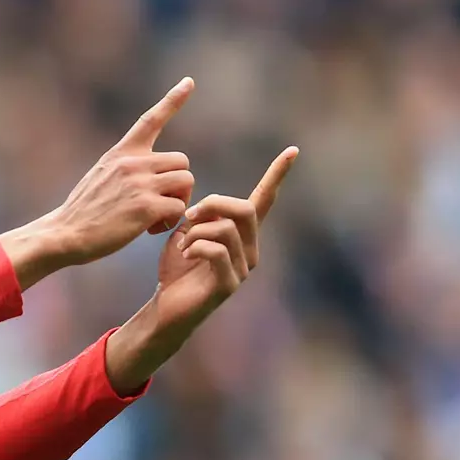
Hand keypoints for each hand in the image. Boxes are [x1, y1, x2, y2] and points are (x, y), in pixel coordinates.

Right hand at [5, 79, 195, 283]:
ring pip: (186, 181)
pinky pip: (179, 207)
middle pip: (182, 161)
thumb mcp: (100, 176)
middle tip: (163, 203)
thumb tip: (150, 173)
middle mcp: (132, 162)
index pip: (151, 119)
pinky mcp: (146, 207)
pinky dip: (171, 221)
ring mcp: (140, 183)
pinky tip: (151, 230)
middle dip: (179, 184)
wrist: (64, 233)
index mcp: (121, 153)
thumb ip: (125, 168)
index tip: (189, 81)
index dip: (173, 99)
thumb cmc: (83, 212)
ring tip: (158, 218)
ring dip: (179, 201)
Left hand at [153, 146, 298, 332]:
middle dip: (213, 204)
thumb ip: (200, 216)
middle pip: (244, 209)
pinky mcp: (229, 284)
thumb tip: (204, 207)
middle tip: (188, 215)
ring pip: (227, 228)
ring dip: (197, 230)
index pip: (264, 200)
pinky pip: (217, 250)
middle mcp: (250, 249)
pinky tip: (185, 255)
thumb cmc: (176, 270)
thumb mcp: (186, 233)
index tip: (292, 150)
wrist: (166, 308)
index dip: (277, 175)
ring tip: (182, 244)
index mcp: (242, 234)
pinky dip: (195, 246)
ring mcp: (243, 268)